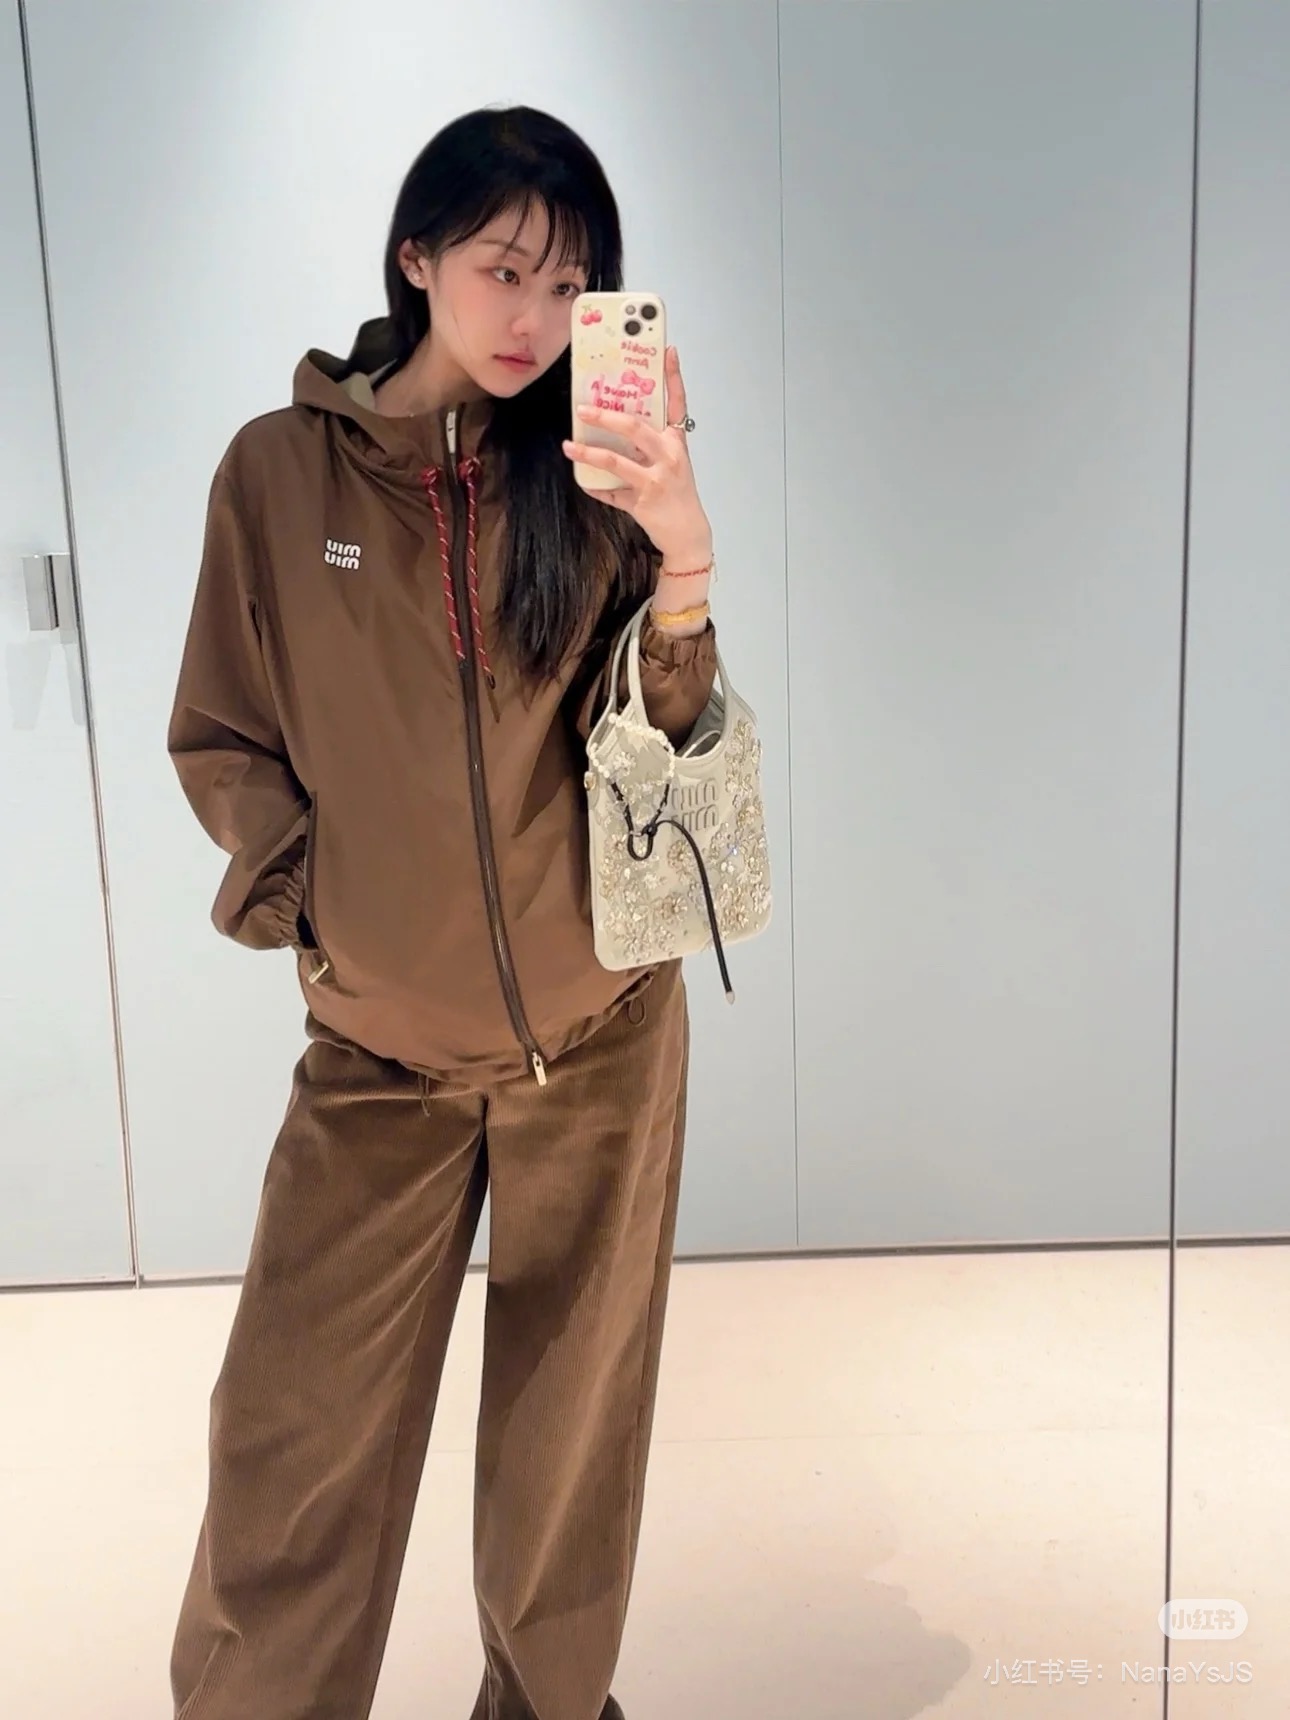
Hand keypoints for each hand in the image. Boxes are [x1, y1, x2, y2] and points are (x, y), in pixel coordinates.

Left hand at [562, 346, 712, 566]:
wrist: (688, 533)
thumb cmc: (678, 494)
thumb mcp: (673, 462)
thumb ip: (652, 442)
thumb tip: (619, 421)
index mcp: (676, 443)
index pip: (677, 403)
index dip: (673, 376)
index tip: (666, 351)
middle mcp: (668, 457)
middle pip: (635, 427)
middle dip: (606, 416)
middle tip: (582, 409)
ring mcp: (655, 481)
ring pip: (616, 460)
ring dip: (588, 452)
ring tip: (569, 446)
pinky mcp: (642, 503)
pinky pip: (610, 492)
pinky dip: (595, 487)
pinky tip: (583, 480)